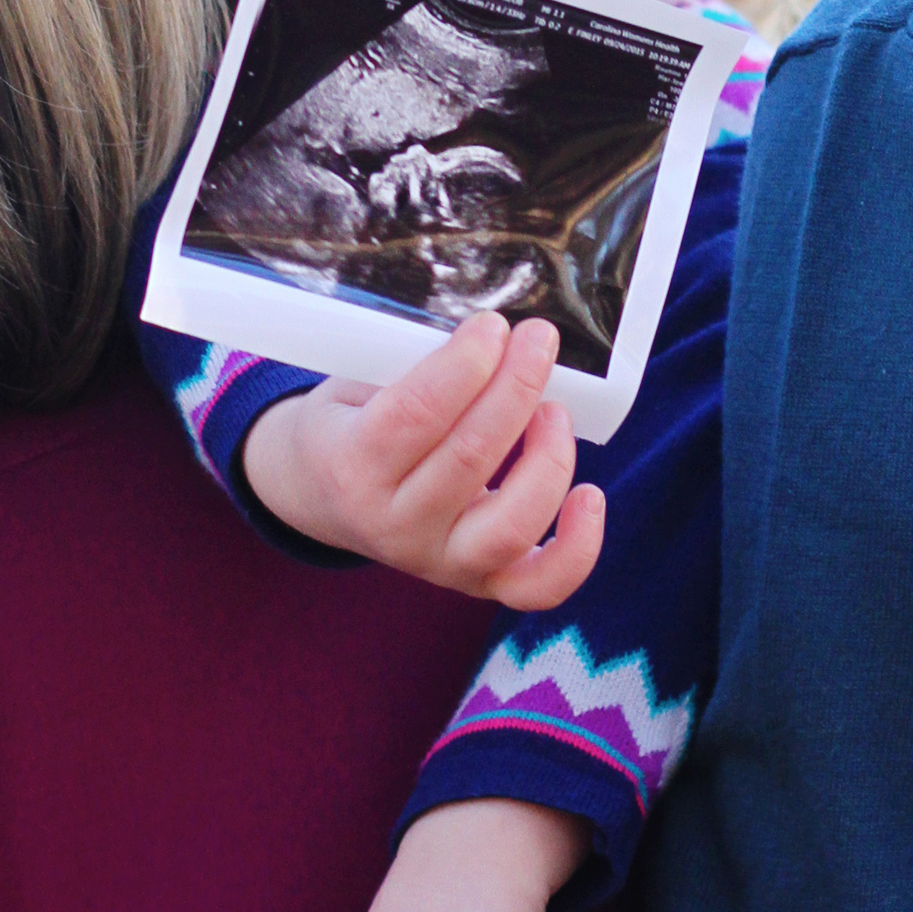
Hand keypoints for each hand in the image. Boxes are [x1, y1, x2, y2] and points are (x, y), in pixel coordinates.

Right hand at [242, 315, 603, 606]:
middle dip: (516, 387)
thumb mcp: (354, 384)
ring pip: (510, 525)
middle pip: (470, 457)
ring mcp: (438, 562)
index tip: (494, 326)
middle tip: (538, 339)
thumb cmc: (351, 424)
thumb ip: (413, 367)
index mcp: (351, 466)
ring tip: (555, 409)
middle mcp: (393, 525)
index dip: (465, 364)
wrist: (323, 496)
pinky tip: (590, 494)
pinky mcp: (478, 583)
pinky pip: (538, 586)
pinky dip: (577, 548)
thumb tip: (497, 338)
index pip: (416, 414)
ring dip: (549, 457)